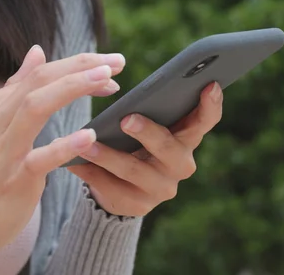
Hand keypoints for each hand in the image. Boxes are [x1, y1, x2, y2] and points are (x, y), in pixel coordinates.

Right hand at [0, 46, 125, 273]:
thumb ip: (14, 90)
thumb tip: (37, 52)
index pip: (37, 75)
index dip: (75, 65)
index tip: (107, 65)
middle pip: (38, 82)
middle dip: (80, 66)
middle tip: (117, 61)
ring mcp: (1, 152)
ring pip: (35, 107)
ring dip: (73, 88)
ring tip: (108, 79)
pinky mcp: (14, 181)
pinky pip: (41, 159)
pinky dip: (65, 145)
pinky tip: (90, 135)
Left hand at [68, 82, 222, 216]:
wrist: (123, 188)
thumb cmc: (136, 144)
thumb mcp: (147, 126)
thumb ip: (147, 108)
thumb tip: (118, 77)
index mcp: (186, 139)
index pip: (205, 121)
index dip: (210, 105)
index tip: (208, 84)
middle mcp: (180, 165)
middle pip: (168, 148)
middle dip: (147, 133)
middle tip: (126, 119)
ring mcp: (161, 189)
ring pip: (134, 170)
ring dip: (108, 155)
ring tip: (86, 143)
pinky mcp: (137, 206)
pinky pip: (111, 188)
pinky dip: (90, 173)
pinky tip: (72, 161)